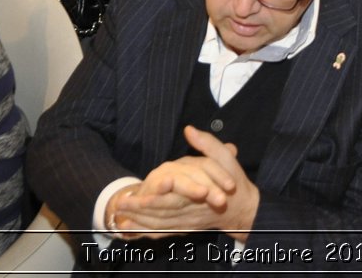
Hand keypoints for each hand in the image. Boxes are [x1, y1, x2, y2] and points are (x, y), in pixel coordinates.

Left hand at [112, 127, 257, 238]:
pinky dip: (148, 231)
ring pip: (161, 224)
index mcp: (202, 191)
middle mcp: (193, 209)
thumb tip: (189, 129)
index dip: (152, 195)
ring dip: (140, 221)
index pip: (174, 195)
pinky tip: (132, 229)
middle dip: (139, 210)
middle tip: (119, 205)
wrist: (242, 208)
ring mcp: (188, 221)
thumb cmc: (234, 181)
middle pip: (162, 212)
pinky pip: (164, 231)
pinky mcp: (185, 228)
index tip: (132, 192)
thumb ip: (207, 144)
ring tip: (120, 216)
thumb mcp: (225, 158)